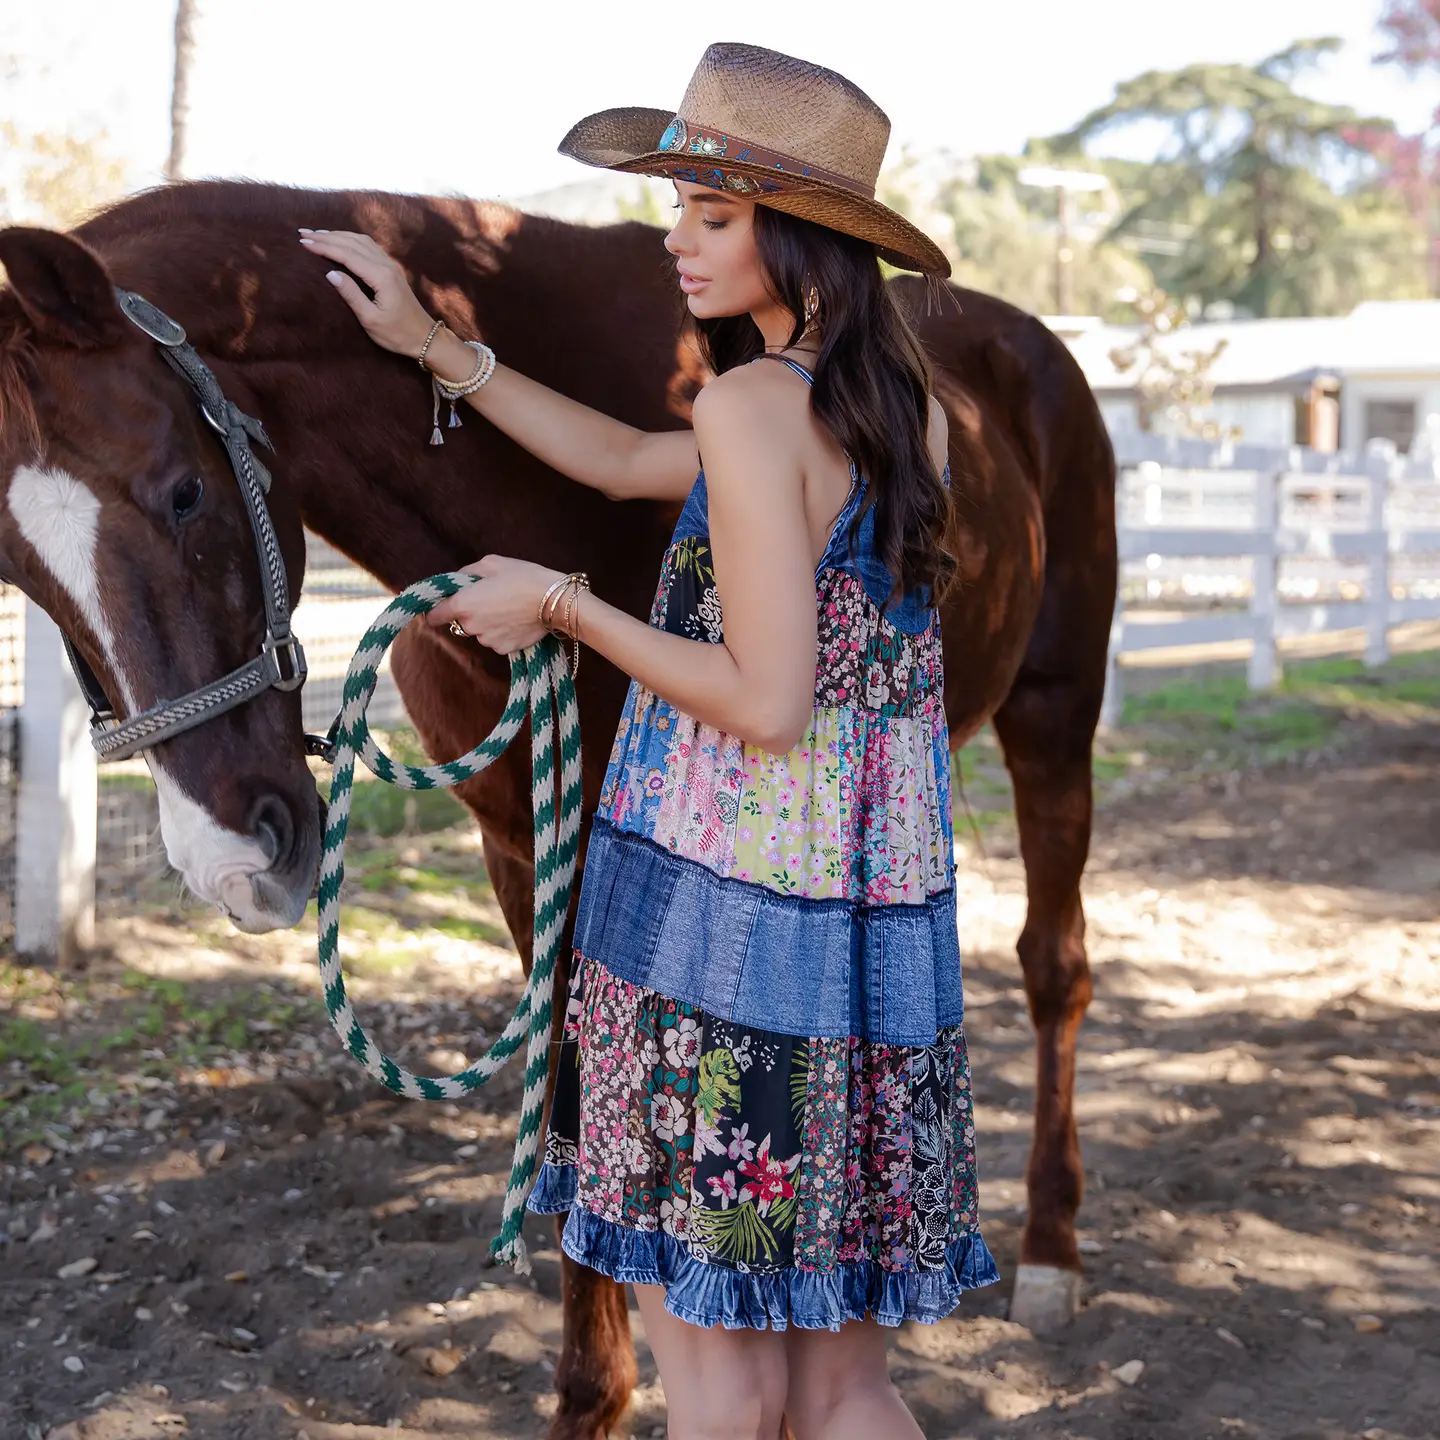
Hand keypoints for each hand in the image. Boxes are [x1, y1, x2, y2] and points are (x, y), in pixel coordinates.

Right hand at [298, 229, 435, 358]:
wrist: (424, 337)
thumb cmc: (397, 334)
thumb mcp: (371, 319)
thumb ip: (351, 295)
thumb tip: (330, 273)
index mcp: (381, 277)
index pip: (347, 255)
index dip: (324, 247)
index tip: (304, 243)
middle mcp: (386, 266)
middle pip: (353, 243)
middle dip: (327, 236)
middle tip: (303, 233)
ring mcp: (391, 265)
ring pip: (361, 241)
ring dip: (338, 235)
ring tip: (317, 235)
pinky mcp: (391, 269)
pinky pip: (369, 246)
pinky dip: (351, 240)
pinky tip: (340, 240)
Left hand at [429, 555, 564, 655]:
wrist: (554, 600)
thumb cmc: (523, 577)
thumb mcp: (492, 563)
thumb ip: (468, 572)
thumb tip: (459, 580)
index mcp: (463, 604)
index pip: (433, 615)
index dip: (436, 610)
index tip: (442, 606)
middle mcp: (470, 626)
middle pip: (459, 622)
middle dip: (468, 613)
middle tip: (489, 599)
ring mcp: (487, 640)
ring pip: (479, 632)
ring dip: (486, 623)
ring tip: (507, 608)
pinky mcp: (504, 649)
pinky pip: (496, 640)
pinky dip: (501, 632)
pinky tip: (515, 620)